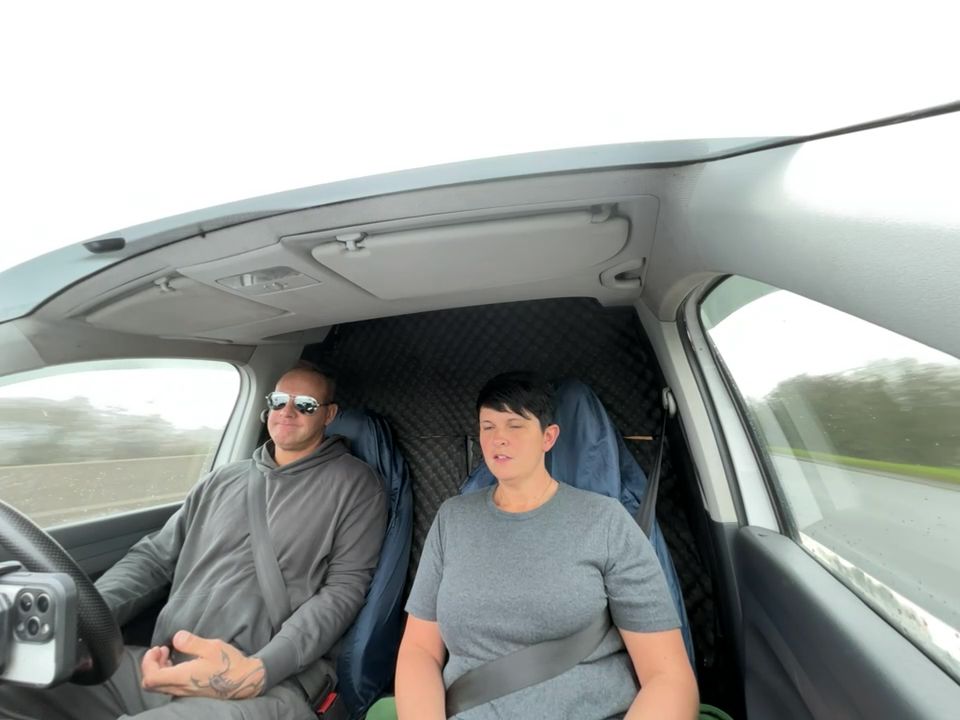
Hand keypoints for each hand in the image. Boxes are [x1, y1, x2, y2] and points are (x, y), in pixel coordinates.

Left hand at [141, 630, 265, 699]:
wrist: (244, 681)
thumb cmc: (229, 663)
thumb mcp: (212, 647)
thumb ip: (191, 642)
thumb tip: (176, 637)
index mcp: (182, 677)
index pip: (151, 677)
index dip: (148, 663)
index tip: (157, 648)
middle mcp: (180, 688)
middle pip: (151, 683)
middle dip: (151, 665)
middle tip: (160, 649)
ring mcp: (185, 692)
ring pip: (160, 685)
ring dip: (159, 669)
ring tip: (168, 653)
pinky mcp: (191, 692)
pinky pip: (169, 686)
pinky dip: (167, 673)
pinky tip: (178, 662)